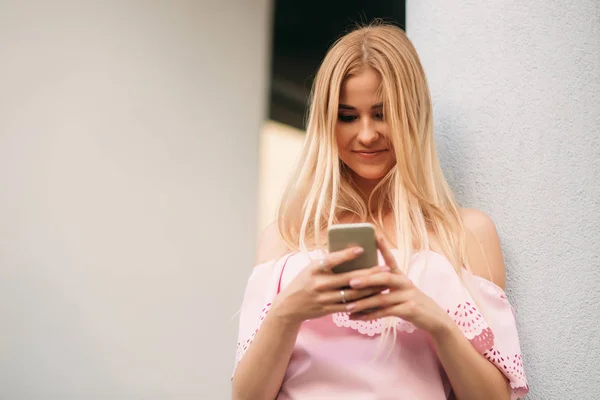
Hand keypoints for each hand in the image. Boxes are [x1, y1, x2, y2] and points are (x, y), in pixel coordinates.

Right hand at [270, 246, 390, 324]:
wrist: (289, 306)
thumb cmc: (304, 281)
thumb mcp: (311, 268)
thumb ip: (328, 263)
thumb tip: (351, 252)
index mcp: (314, 269)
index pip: (331, 260)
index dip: (346, 255)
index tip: (361, 249)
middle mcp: (318, 284)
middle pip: (348, 278)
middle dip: (369, 273)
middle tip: (385, 268)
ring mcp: (323, 298)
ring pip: (352, 294)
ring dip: (370, 289)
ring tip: (384, 283)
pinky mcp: (327, 310)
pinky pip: (349, 307)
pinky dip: (362, 303)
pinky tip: (374, 298)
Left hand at [345, 236, 453, 337]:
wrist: (435, 319)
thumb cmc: (411, 302)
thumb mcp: (401, 290)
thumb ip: (384, 285)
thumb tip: (357, 280)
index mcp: (401, 276)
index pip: (391, 259)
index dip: (383, 247)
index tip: (374, 234)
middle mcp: (405, 283)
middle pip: (385, 278)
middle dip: (366, 279)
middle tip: (350, 281)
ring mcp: (408, 296)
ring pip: (382, 299)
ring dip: (363, 303)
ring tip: (347, 306)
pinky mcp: (410, 310)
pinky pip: (386, 313)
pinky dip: (370, 316)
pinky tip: (356, 317)